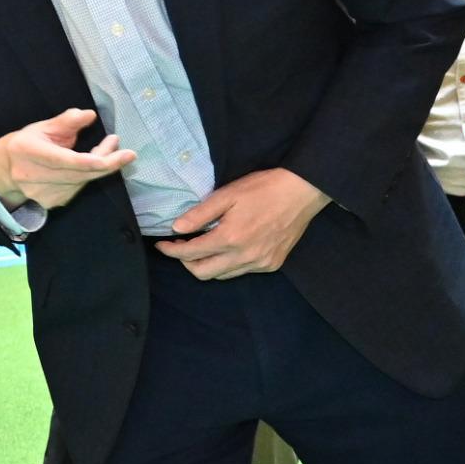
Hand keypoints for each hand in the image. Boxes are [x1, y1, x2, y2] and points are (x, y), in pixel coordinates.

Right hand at [0, 108, 136, 209]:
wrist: (4, 170)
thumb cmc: (26, 144)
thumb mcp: (43, 126)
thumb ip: (67, 120)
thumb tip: (89, 115)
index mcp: (29, 152)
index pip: (71, 161)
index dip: (101, 159)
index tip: (125, 154)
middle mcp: (34, 177)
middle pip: (82, 173)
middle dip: (107, 161)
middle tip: (123, 150)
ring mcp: (42, 194)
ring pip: (82, 182)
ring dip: (99, 167)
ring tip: (105, 150)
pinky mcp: (51, 203)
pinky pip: (78, 188)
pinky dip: (87, 176)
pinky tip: (86, 166)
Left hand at [155, 167, 329, 279]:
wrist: (302, 192)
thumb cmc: (263, 188)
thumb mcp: (227, 194)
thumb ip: (200, 214)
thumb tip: (176, 228)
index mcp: (230, 238)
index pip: (191, 253)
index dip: (171, 251)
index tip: (162, 245)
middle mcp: (245, 256)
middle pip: (203, 273)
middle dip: (186, 263)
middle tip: (181, 247)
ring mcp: (260, 263)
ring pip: (223, 275)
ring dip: (207, 265)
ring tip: (202, 248)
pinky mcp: (272, 264)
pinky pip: (242, 272)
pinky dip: (229, 264)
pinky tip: (228, 249)